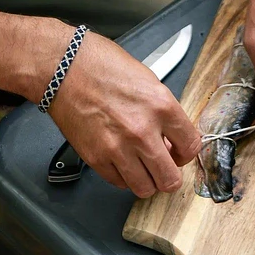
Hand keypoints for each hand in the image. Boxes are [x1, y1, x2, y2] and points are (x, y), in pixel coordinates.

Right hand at [48, 32, 201, 197]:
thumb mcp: (146, 79)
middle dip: (169, 175)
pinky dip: (122, 176)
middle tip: (163, 167)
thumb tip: (169, 137)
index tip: (179, 153)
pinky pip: (118, 182)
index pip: (191, 146)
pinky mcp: (96, 158)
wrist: (64, 67)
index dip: (186, 152)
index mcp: (160, 105)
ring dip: (146, 180)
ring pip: (145, 188)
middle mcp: (142, 131)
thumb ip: (162, 111)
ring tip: (140, 166)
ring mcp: (118, 148)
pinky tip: (120, 159)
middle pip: (170, 179)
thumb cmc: (101, 65)